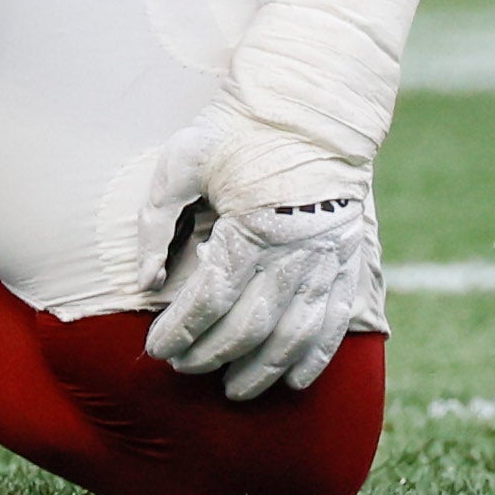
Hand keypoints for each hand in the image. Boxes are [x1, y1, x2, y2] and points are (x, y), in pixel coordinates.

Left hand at [133, 94, 380, 400]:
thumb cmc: (240, 127)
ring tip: (234, 391)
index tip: (157, 349)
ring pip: (294, 335)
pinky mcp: (348, 259)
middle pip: (250, 325)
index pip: (211, 298)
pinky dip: (315, 358)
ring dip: (263, 371)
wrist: (313, 104)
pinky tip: (294, 382)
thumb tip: (146, 280)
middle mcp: (294, 250)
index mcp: (252, 224)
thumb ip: (158, 219)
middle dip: (212, 356)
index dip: (182, 331)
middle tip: (184, 369)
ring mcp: (327, 258)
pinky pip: (334, 322)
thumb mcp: (185, 158)